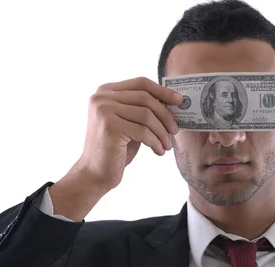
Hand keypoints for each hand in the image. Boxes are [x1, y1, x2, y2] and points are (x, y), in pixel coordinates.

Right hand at [72, 76, 181, 192]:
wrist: (95, 174)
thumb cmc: (114, 150)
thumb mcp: (128, 123)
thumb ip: (141, 109)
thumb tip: (170, 102)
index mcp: (105, 92)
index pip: (140, 83)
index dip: (162, 91)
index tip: (179, 101)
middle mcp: (102, 98)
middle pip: (145, 98)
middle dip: (165, 115)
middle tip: (175, 131)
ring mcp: (104, 111)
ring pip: (147, 115)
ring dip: (162, 132)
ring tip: (167, 145)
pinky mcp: (110, 127)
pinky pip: (143, 132)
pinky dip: (155, 142)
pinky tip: (159, 151)